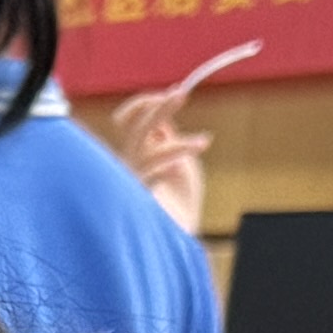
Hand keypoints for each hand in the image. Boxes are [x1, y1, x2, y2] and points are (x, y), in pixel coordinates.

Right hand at [110, 90, 212, 236]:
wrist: (180, 239)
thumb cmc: (180, 202)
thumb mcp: (179, 160)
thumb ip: (168, 137)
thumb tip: (166, 110)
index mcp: (135, 152)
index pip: (129, 119)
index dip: (147, 103)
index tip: (175, 93)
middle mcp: (127, 165)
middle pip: (137, 129)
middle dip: (159, 109)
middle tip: (182, 95)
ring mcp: (130, 183)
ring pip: (146, 151)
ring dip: (176, 143)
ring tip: (204, 143)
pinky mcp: (137, 201)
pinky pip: (149, 175)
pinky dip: (165, 166)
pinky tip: (179, 165)